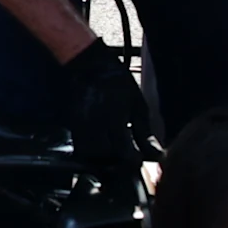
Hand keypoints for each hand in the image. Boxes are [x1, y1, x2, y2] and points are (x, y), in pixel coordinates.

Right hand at [65, 39, 157, 181]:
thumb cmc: (118, 82)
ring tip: (112, 151)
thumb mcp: (138, 105)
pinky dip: (90, 151)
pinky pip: (79, 148)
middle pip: (104, 158)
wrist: (89, 65)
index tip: (137, 158)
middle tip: (125, 156)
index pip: (124, 152)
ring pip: (89, 155)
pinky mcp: (72, 126)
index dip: (133, 160)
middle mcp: (95, 125)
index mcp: (115, 118)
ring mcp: (80, 126)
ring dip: (102, 158)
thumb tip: (156, 156)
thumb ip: (145, 133)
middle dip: (116, 161)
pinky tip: (100, 144)